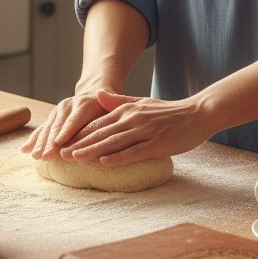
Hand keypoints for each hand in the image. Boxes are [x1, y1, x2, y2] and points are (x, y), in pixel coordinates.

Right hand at [20, 89, 110, 159]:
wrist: (94, 92)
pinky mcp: (52, 117)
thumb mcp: (111, 107)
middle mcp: (69, 105)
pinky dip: (34, 139)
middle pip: (58, 126)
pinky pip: (42, 129)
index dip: (66, 132)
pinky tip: (24, 150)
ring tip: (35, 156)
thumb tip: (110, 119)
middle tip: (44, 156)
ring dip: (40, 143)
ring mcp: (58, 110)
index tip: (58, 143)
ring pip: (48, 128)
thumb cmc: (107, 107)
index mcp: (85, 104)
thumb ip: (110, 112)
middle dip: (50, 142)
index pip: (75, 120)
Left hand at [58, 90, 211, 165]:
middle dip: (78, 143)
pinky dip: (118, 157)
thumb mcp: (141, 102)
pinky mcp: (157, 143)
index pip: (96, 123)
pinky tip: (104, 163)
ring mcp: (145, 131)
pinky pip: (134, 152)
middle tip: (59, 154)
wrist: (198, 113)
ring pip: (113, 142)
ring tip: (74, 158)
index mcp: (127, 109)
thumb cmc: (169, 111)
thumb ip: (118, 100)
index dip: (77, 134)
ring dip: (92, 150)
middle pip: (100, 133)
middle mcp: (132, 118)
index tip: (61, 142)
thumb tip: (96, 95)